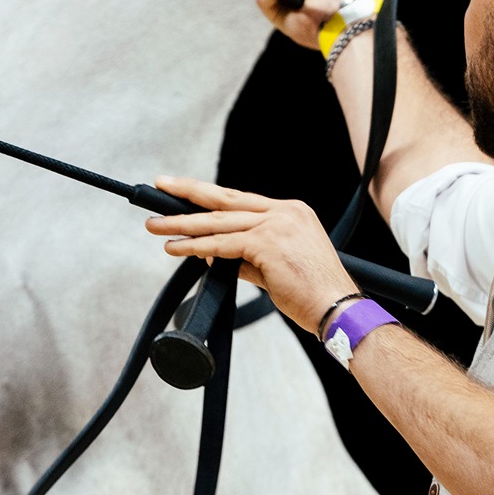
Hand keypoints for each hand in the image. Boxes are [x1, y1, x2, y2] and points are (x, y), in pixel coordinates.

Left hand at [145, 177, 360, 336]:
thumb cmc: (312, 293)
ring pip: (219, 221)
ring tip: (156, 226)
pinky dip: (197, 246)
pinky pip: (223, 244)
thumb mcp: (276, 268)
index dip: (209, 196)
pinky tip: (177, 247)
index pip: (241, 200)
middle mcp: (285, 212)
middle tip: (160, 187)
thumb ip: (245, 258)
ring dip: (183, 224)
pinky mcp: (268, 243)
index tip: (184, 190)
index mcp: (291, 212)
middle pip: (226, 198)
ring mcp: (277, 225)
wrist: (337, 308)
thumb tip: (211, 254)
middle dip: (188, 192)